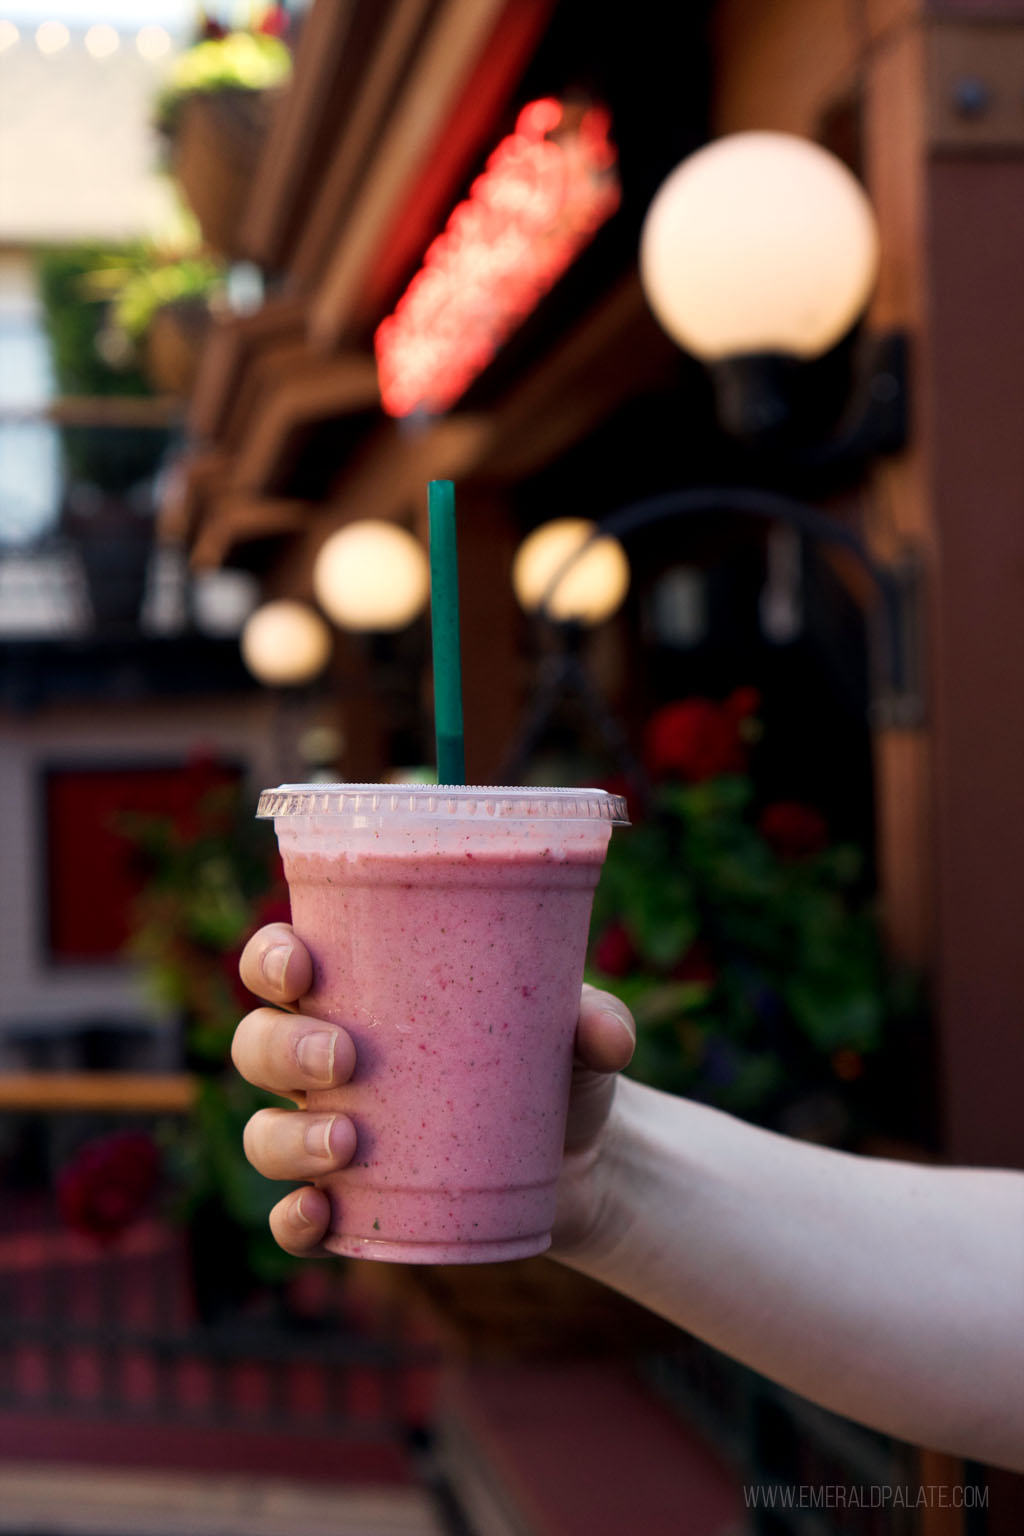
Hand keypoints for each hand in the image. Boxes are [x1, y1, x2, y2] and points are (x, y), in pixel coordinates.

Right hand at [232, 925, 635, 1260]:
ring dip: (287, 1138)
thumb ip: (600, 1021)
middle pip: (257, 1045)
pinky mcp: (354, 1207)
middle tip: (345, 1058)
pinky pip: (294, 1220)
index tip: (303, 966)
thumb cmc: (556, 1063)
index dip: (271, 959)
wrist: (580, 1159)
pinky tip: (320, 1212)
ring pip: (263, 1134)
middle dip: (282, 1048)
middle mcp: (327, 1062)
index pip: (282, 964)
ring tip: (348, 1142)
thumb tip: (605, 1034)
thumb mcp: (580, 1034)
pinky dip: (293, 1221)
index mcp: (360, 993)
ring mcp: (332, 1136)